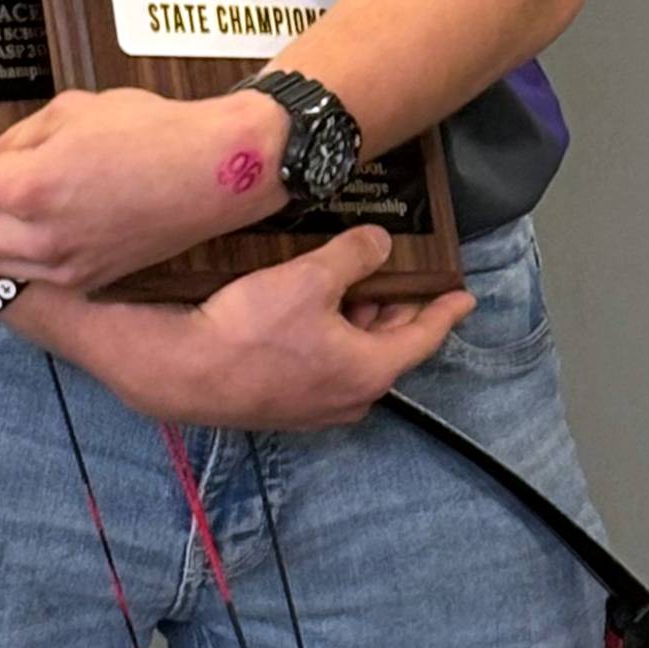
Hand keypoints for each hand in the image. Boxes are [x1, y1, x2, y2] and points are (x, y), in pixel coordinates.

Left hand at [0, 87, 286, 291]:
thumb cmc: (149, 128)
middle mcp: (38, 238)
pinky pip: (26, 267)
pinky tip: (12, 214)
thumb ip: (15, 139)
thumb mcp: (70, 112)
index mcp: (29, 187)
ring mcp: (62, 267)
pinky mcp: (86, 279)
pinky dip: (7, 242)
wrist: (217, 172)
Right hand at [122, 228, 475, 431]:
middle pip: (388, 347)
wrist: (182, 370)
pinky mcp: (282, 401)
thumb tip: (380, 243)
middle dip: (398, 309)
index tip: (466, 297)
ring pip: (355, 355)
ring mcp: (313, 405)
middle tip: (405, 274)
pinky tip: (314, 305)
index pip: (422, 337)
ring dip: (361, 319)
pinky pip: (326, 363)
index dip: (445, 311)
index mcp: (369, 372)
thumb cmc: (252, 327)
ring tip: (358, 279)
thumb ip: (355, 256)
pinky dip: (334, 333)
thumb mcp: (311, 278)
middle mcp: (348, 397)